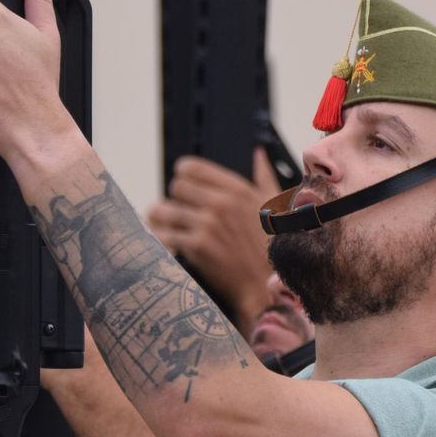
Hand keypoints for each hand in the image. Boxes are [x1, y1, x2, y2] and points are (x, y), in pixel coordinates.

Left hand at [145, 149, 278, 331]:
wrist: (267, 284)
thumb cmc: (274, 246)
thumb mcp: (276, 205)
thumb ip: (264, 175)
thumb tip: (258, 152)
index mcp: (237, 189)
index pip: (191, 167)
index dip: (182, 176)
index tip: (183, 187)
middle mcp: (221, 203)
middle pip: (176, 187)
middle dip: (174, 199)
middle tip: (177, 212)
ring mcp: (207, 224)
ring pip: (164, 211)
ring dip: (160, 220)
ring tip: (163, 226)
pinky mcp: (197, 247)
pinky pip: (164, 236)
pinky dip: (160, 240)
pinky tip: (164, 244)